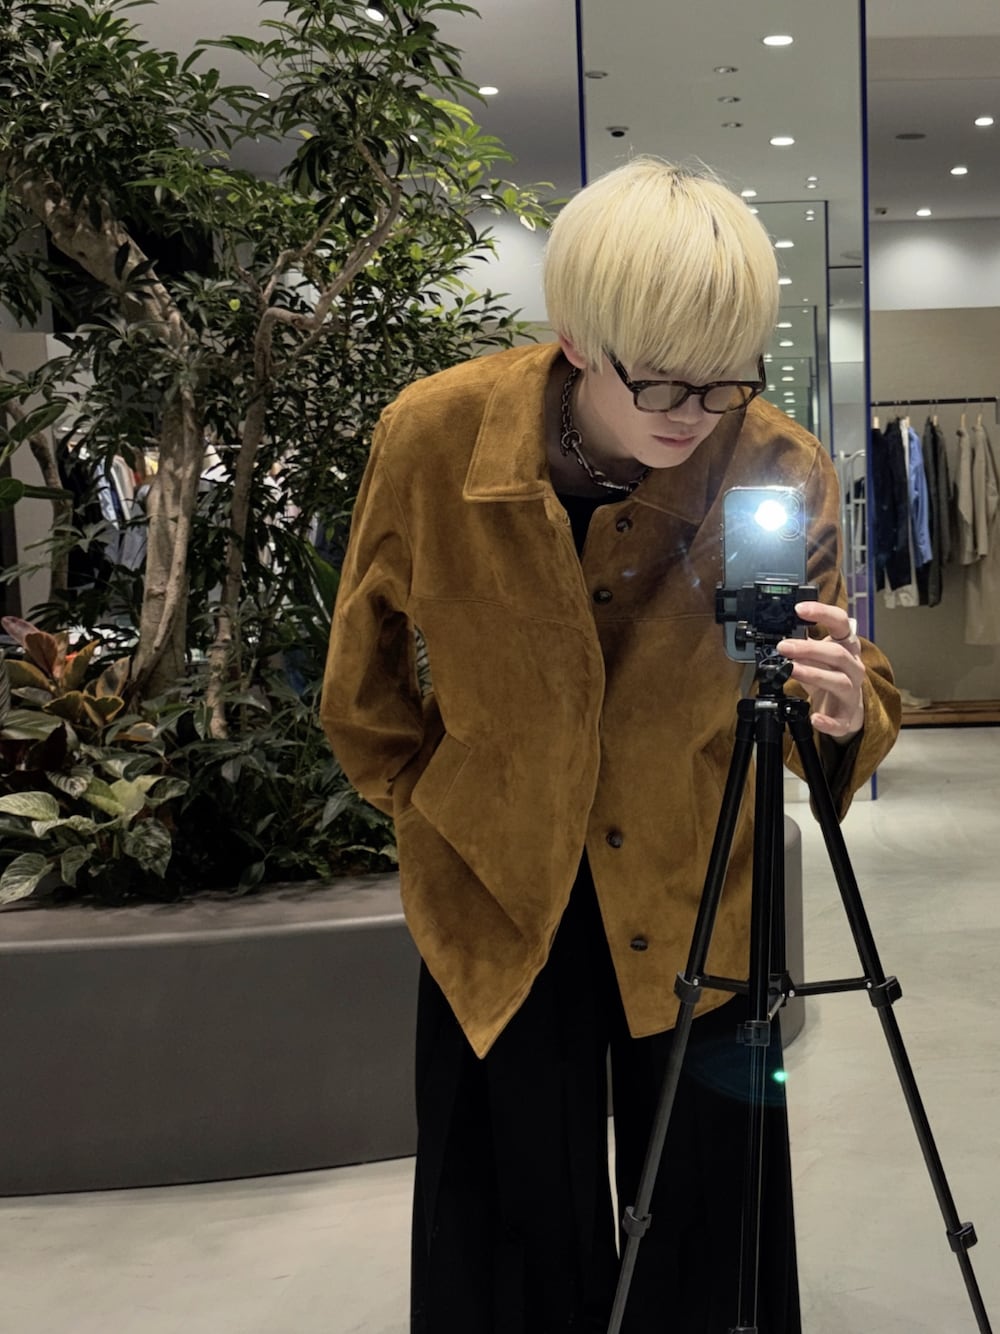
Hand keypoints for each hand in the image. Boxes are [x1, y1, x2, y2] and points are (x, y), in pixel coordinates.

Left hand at [775, 602, 865, 740]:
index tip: (799, 609)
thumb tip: (779, 631)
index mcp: (846, 647)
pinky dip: (828, 721)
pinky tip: (815, 718)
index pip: (840, 622)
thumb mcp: (816, 656)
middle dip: (809, 648)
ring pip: (839, 682)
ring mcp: (852, 692)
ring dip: (814, 674)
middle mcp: (853, 667)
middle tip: (783, 646)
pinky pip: (840, 721)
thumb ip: (802, 643)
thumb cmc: (829, 676)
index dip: (822, 613)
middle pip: (837, 653)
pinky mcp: (847, 717)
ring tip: (791, 670)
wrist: (844, 709)